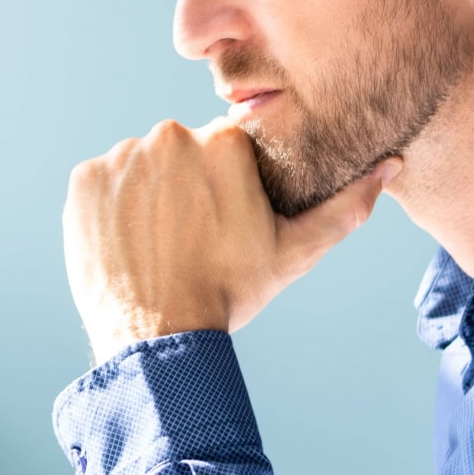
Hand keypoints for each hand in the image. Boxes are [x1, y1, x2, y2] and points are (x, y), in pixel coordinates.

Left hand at [62, 119, 394, 360]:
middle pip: (181, 152)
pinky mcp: (84, 181)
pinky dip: (112, 207)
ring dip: (148, 194)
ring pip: (141, 166)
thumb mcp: (294, 252)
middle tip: (191, 236)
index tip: (223, 219)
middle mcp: (169, 136)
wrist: (158, 338)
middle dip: (186, 185)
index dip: (228, 184)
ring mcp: (122, 158)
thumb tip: (390, 164)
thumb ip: (344, 206)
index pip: (226, 146)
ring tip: (159, 242)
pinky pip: (102, 183)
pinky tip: (128, 241)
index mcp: (224, 142)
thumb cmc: (231, 293)